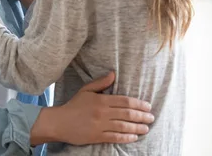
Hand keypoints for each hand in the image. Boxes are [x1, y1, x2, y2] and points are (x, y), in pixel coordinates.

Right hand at [31, 72, 153, 145]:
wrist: (59, 122)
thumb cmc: (73, 105)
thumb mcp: (86, 90)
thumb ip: (100, 83)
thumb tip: (113, 74)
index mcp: (101, 100)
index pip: (124, 101)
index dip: (138, 104)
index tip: (148, 106)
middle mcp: (102, 112)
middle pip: (127, 114)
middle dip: (142, 116)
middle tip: (151, 118)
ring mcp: (100, 125)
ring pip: (124, 126)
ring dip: (137, 127)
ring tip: (146, 128)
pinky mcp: (97, 136)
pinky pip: (115, 137)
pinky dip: (126, 137)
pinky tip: (134, 137)